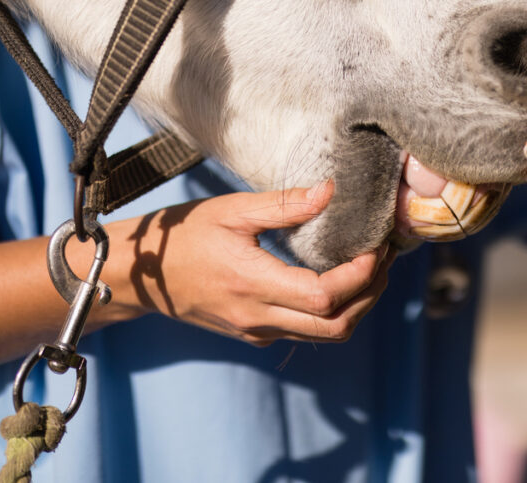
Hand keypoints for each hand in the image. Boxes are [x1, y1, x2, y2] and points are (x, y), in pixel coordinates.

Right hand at [100, 181, 393, 345]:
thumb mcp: (231, 210)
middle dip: (371, 295)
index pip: (324, 296)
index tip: (378, 246)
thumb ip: (284, 205)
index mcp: (252, 284)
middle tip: (387, 260)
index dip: (360, 275)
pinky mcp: (254, 334)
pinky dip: (333, 313)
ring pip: (325, 335)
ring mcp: (256, 331)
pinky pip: (305, 333)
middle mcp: (258, 317)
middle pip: (335, 326)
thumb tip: (331, 191)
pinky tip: (340, 282)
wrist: (138, 276)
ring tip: (373, 271)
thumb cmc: (183, 236)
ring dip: (357, 307)